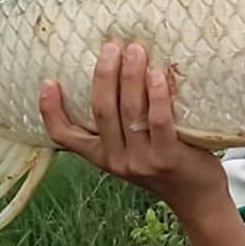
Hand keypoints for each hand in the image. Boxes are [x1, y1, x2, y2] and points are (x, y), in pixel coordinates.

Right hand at [39, 41, 228, 226]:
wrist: (196, 198)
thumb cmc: (165, 164)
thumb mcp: (133, 148)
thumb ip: (122, 121)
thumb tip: (121, 68)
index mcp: (102, 155)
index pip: (65, 136)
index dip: (52, 111)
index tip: (48, 82)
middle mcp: (116, 159)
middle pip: (102, 111)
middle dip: (104, 76)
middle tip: (111, 47)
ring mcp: (141, 161)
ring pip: (129, 113)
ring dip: (130, 78)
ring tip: (135, 51)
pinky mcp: (167, 159)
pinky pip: (158, 122)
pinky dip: (156, 96)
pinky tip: (157, 75)